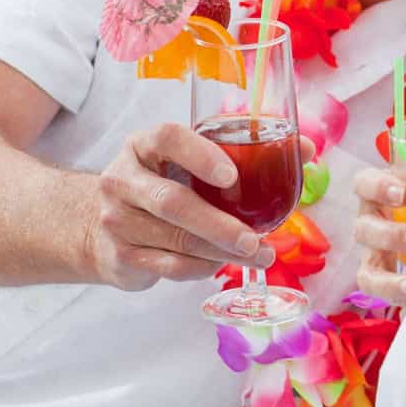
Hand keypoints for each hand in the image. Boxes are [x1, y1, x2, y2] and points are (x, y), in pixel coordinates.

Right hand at [89, 122, 283, 289]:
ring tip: (258, 256)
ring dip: (222, 252)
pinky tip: (222, 263)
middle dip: (221, 225)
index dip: (201, 155)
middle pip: (174, 203)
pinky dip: (202, 268)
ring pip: (177, 241)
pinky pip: (171, 267)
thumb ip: (241, 152)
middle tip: (257, 241)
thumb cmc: (160, 183)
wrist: (99, 223)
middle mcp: (123, 180)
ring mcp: (117, 221)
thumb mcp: (187, 161)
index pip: (168, 138)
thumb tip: (307, 148)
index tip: (233, 176)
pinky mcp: (121, 257)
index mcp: (143, 145)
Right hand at [351, 168, 405, 312]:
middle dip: (391, 236)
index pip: (364, 183)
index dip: (377, 187)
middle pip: (364, 228)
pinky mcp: (383, 282)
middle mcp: (370, 222)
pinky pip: (389, 298)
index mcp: (381, 192)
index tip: (404, 194)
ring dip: (391, 279)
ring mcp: (373, 256)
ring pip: (368, 270)